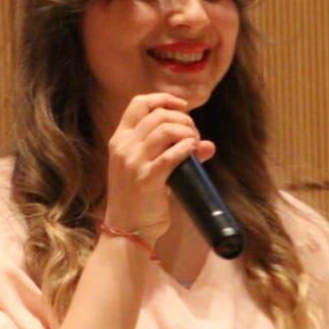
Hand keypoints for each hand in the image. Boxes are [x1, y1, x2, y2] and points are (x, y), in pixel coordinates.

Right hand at [102, 93, 215, 244]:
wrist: (127, 229)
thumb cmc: (139, 198)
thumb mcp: (149, 169)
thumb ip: (173, 152)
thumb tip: (209, 146)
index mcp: (120, 140)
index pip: (138, 104)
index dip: (164, 99)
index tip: (183, 106)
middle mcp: (123, 147)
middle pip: (158, 115)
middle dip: (183, 120)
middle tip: (194, 136)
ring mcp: (133, 162)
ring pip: (165, 129)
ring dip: (187, 133)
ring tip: (194, 145)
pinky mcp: (146, 179)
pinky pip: (171, 155)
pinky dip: (186, 148)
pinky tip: (193, 151)